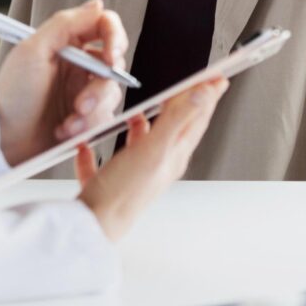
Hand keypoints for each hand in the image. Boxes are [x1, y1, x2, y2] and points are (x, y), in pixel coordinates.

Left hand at [0, 0, 128, 166]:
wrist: (4, 138)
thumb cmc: (12, 94)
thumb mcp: (32, 50)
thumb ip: (64, 23)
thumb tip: (96, 4)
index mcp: (68, 42)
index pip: (104, 26)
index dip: (115, 38)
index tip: (111, 58)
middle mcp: (81, 64)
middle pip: (115, 64)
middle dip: (101, 87)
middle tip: (82, 103)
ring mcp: (85, 91)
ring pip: (112, 93)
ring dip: (92, 110)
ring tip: (68, 122)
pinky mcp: (88, 117)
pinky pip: (104, 118)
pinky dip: (86, 126)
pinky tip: (65, 130)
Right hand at [76, 78, 228, 241]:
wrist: (94, 227)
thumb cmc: (124, 193)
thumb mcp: (154, 149)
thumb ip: (177, 119)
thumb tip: (203, 94)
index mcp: (173, 155)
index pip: (197, 118)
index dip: (208, 95)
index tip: (218, 78)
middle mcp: (157, 163)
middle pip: (174, 128)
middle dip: (181, 105)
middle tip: (190, 87)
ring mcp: (134, 174)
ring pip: (141, 144)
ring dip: (140, 124)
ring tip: (137, 109)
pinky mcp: (109, 183)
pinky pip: (105, 162)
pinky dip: (99, 152)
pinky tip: (87, 146)